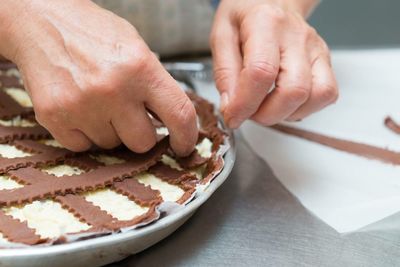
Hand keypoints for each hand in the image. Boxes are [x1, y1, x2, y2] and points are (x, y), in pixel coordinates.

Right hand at [0, 0, 197, 155]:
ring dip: (110, 130)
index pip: (179, 115)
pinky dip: (84, 134)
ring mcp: (82, 106)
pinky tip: (80, 108)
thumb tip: (172, 121)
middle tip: (129, 114)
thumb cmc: (92, 33)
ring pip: (112, 145)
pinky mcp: (55, 117)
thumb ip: (156, 84)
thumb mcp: (136, 48)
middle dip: (140, 133)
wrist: (41, 21)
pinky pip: (83, 147)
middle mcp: (114, 90)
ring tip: (98, 102)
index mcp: (141, 68)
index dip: (186, 137)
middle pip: (143, 142)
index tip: (183, 146)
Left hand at [210, 0, 337, 127]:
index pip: (261, 72)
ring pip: (316, 96)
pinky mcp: (325, 60)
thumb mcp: (222, 35)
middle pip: (294, 90)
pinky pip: (326, 95)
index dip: (245, 104)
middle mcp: (296, 36)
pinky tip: (284, 102)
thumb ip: (224, 72)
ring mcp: (315, 48)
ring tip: (266, 106)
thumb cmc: (246, 15)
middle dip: (266, 114)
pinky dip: (304, 109)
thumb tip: (231, 106)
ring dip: (286, 114)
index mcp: (266, 23)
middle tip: (248, 112)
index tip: (233, 116)